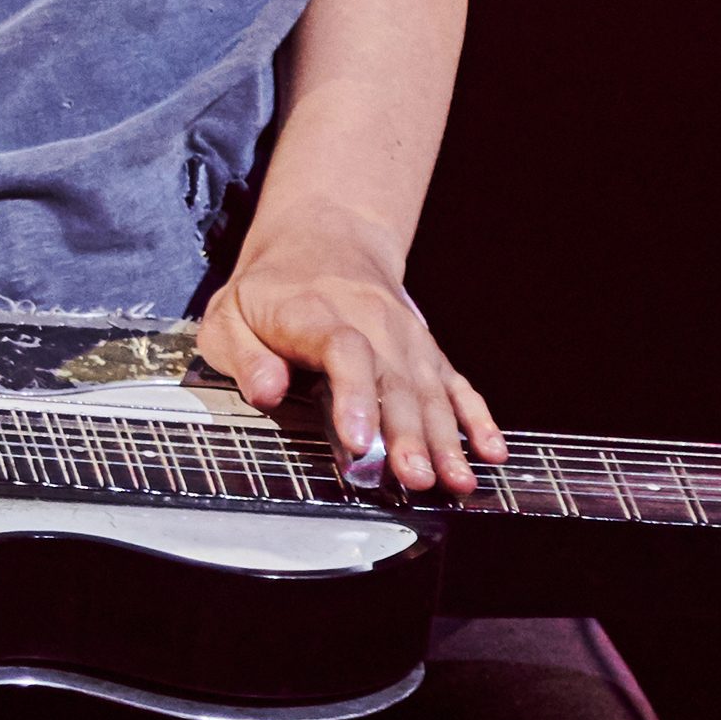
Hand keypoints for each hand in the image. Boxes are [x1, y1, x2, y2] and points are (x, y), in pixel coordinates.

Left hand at [192, 257, 501, 493]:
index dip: (354, 395)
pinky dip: (477, 418)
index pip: (344, 349)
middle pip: (394, 379)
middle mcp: (371, 322)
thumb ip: (243, 356)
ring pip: (429, 390)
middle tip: (415, 478)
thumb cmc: (269, 291)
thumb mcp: (228, 315)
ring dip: (445, 438)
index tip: (358, 439)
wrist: (325, 239)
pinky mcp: (426, 352)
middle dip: (407, 434)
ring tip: (455, 480)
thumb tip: (268, 392)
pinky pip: (456, 386)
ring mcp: (405, 338)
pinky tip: (491, 449)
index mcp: (315, 313)